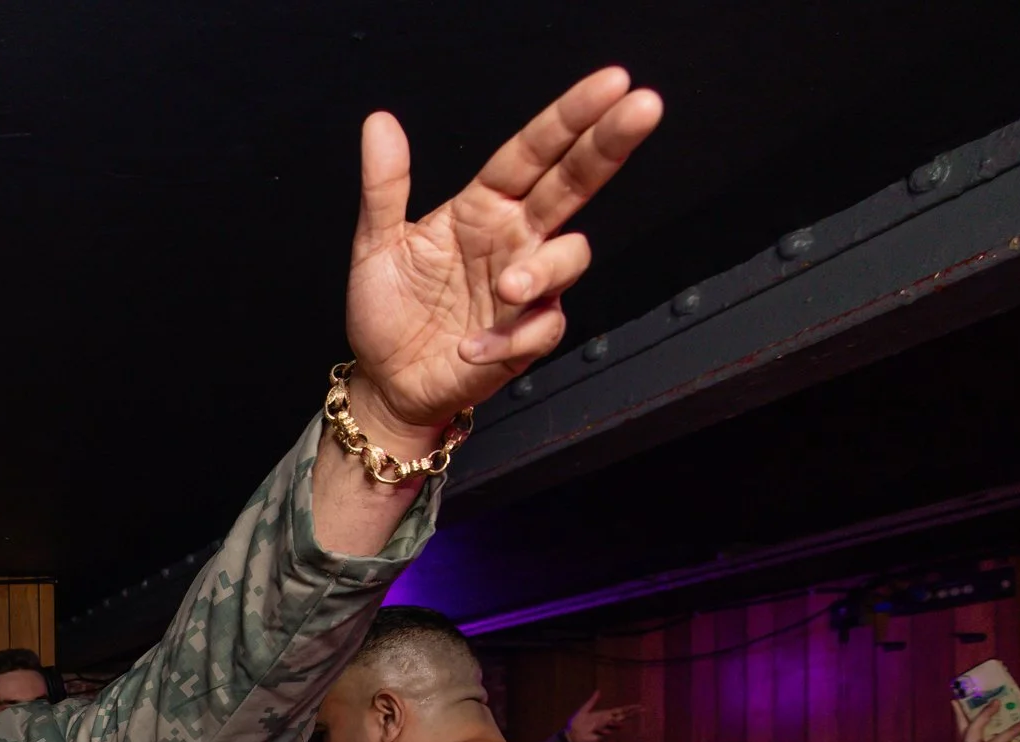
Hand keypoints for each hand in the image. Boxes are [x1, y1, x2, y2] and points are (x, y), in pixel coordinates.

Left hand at [344, 68, 662, 437]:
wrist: (386, 381)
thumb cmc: (388, 311)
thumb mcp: (377, 243)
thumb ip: (384, 185)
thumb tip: (379, 123)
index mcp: (485, 206)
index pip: (534, 151)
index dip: (570, 117)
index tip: (610, 83)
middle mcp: (515, 238)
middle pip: (573, 182)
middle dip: (608, 144)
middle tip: (642, 106)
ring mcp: (527, 288)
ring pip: (569, 256)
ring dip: (545, 267)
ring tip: (508, 288)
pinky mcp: (526, 338)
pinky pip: (540, 328)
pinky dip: (508, 338)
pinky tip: (471, 347)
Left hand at [560, 690, 641, 741]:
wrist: (572, 734)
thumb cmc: (577, 722)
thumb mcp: (585, 709)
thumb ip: (592, 701)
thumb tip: (598, 691)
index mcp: (604, 714)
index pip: (620, 710)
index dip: (629, 708)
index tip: (639, 706)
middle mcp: (607, 721)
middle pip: (623, 717)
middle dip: (632, 713)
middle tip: (643, 709)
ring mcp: (606, 729)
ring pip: (615, 723)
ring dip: (612, 721)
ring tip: (603, 721)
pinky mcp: (603, 735)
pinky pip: (607, 730)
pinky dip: (603, 727)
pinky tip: (597, 729)